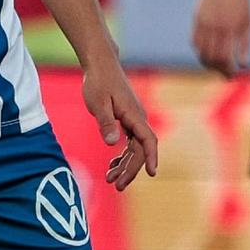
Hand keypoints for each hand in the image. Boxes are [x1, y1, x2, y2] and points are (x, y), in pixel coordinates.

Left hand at [84, 57, 157, 189]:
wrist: (100, 63)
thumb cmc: (98, 81)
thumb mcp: (97, 103)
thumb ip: (105, 123)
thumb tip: (112, 144)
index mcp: (134, 115)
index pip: (148, 140)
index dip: (151, 157)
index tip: (152, 173)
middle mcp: (137, 118)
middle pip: (140, 149)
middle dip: (131, 169)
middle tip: (117, 186)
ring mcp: (133, 119)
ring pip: (134, 147)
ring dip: (125, 165)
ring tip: (111, 180)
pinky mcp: (126, 118)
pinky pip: (129, 141)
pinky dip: (122, 155)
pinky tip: (112, 165)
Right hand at [191, 0, 249, 76]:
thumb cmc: (241, 0)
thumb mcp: (248, 21)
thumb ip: (245, 44)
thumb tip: (243, 64)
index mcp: (230, 28)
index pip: (224, 58)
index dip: (227, 70)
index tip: (233, 74)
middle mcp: (214, 27)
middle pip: (211, 57)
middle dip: (218, 69)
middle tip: (225, 74)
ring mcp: (203, 22)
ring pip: (200, 51)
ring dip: (208, 62)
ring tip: (216, 65)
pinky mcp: (196, 18)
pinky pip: (194, 40)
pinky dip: (199, 50)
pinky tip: (207, 52)